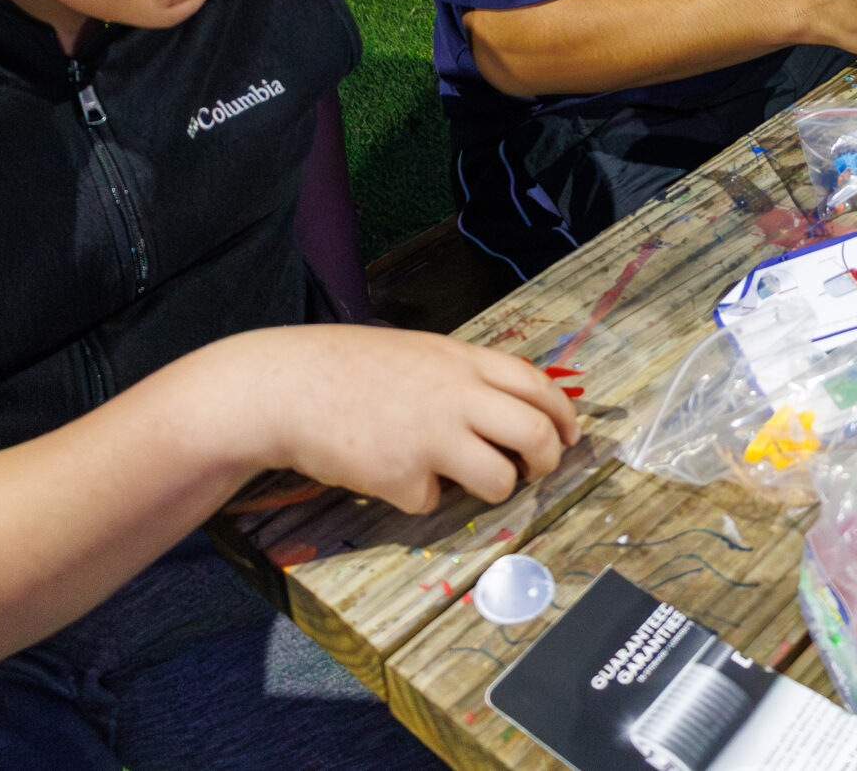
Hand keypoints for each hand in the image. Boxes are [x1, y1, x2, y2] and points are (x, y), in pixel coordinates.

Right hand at [226, 328, 580, 511]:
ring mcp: (432, 437)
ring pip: (499, 480)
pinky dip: (419, 496)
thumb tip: (511, 409)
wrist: (286, 387)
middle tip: (536, 472)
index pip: (539, 386)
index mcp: (463, 360)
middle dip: (547, 461)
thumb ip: (463, 377)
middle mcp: (457, 396)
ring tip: (464, 480)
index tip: (570, 436)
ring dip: (493, 489)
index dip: (563, 415)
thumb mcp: (419, 354)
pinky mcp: (403, 477)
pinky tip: (390, 473)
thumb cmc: (348, 369)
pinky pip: (434, 501)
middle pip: (535, 434)